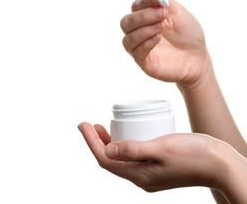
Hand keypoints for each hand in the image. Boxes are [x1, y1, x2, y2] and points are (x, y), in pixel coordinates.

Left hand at [77, 122, 226, 191]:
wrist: (220, 164)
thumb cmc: (194, 155)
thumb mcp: (161, 149)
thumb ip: (133, 150)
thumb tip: (108, 150)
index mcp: (139, 176)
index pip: (105, 160)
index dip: (91, 142)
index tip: (82, 124)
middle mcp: (141, 178)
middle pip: (111, 161)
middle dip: (96, 142)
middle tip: (87, 124)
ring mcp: (149, 174)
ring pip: (121, 159)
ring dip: (109, 143)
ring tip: (100, 127)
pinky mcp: (157, 168)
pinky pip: (132, 157)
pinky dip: (123, 145)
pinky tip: (124, 135)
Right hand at [121, 0, 210, 87]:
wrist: (198, 58)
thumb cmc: (187, 34)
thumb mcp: (175, 10)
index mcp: (145, 19)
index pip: (135, 7)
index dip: (145, 1)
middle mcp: (139, 33)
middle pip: (126, 22)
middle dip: (143, 16)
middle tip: (162, 14)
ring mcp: (140, 48)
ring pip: (128, 39)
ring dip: (144, 30)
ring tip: (162, 26)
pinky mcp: (144, 63)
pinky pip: (136, 52)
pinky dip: (146, 43)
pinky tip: (158, 37)